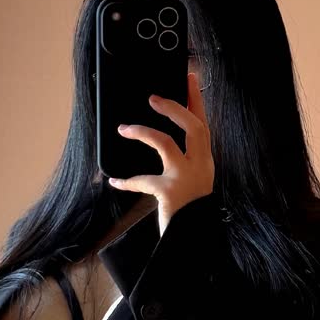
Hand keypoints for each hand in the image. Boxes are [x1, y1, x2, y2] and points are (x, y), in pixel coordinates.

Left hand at [109, 68, 214, 234]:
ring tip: (124, 129)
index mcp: (205, 162)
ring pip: (166, 144)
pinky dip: (127, 181)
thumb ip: (183, 163)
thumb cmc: (190, 212)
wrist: (194, 241)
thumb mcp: (191, 184)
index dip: (196, 100)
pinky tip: (114, 181)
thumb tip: (162, 141)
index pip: (203, 124)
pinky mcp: (169, 193)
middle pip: (193, 127)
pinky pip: (143, 180)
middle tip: (154, 98)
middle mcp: (200, 166)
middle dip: (174, 108)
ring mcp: (186, 179)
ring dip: (143, 132)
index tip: (189, 77)